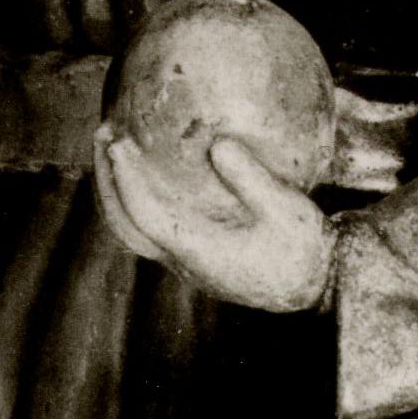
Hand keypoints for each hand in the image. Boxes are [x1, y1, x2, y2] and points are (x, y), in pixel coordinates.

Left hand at [95, 128, 331, 311]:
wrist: (314, 285)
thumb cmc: (302, 247)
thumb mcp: (286, 209)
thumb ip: (252, 179)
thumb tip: (219, 144)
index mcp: (199, 251)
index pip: (147, 215)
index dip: (127, 179)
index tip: (118, 141)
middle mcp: (183, 261)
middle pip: (125, 225)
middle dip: (108, 180)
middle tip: (103, 133)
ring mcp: (185, 261)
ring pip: (133, 230)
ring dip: (116, 189)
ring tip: (114, 145)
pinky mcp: (193, 255)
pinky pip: (151, 226)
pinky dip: (137, 196)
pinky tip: (149, 166)